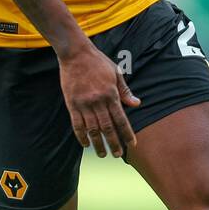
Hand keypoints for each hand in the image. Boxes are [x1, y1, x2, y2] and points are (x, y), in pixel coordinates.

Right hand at [57, 43, 140, 157]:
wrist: (76, 54)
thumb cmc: (98, 62)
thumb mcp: (116, 73)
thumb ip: (125, 91)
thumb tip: (136, 104)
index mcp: (111, 94)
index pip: (121, 119)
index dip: (127, 133)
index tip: (132, 144)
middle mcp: (98, 101)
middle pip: (108, 128)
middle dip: (114, 143)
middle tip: (117, 155)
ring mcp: (84, 104)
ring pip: (92, 129)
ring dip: (98, 144)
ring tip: (102, 154)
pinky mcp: (72, 104)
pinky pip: (77, 124)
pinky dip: (81, 136)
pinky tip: (86, 144)